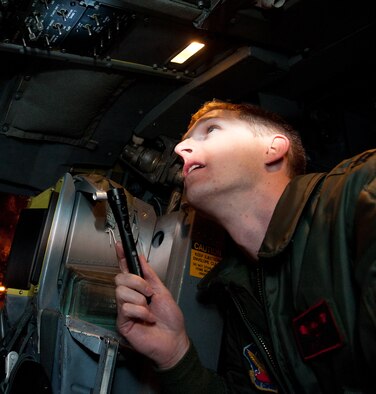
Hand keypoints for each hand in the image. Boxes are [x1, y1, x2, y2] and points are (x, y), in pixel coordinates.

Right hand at [114, 242, 189, 368]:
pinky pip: (126, 307)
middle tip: (149, 293)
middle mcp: (129, 297)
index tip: (120, 245)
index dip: (122, 257)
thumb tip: (141, 258)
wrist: (174, 338)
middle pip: (120, 278)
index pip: (126, 269)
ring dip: (140, 299)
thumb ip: (150, 275)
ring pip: (121, 292)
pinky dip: (141, 312)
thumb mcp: (162, 291)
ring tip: (149, 309)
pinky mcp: (122, 322)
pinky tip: (148, 319)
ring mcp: (124, 309)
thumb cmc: (170, 318)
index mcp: (138, 288)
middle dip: (137, 282)